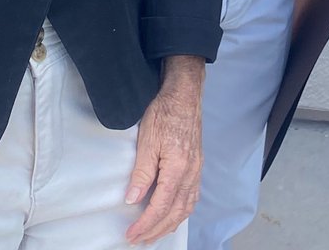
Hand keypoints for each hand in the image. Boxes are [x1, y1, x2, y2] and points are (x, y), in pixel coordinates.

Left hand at [124, 55, 205, 243]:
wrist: (185, 94)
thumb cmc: (165, 112)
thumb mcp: (147, 140)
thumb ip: (142, 172)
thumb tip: (132, 199)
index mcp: (178, 167)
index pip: (161, 205)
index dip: (145, 224)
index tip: (131, 234)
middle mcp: (191, 172)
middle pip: (176, 211)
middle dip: (157, 229)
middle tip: (138, 240)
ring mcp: (197, 169)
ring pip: (187, 206)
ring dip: (170, 224)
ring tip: (154, 234)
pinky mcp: (197, 164)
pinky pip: (193, 196)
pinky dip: (182, 211)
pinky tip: (173, 213)